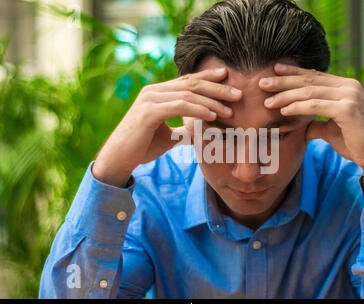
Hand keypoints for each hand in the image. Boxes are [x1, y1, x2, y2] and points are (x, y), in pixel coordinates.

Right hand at [92, 67, 241, 186]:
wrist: (119, 159)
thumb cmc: (142, 147)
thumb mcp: (168, 136)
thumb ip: (182, 129)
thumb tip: (197, 131)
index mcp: (157, 93)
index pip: (187, 80)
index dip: (208, 77)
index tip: (228, 77)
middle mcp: (153, 92)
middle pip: (191, 83)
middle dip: (217, 87)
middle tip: (238, 92)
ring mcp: (150, 100)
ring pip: (188, 94)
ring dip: (212, 101)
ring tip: (230, 109)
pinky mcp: (149, 112)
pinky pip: (180, 106)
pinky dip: (198, 110)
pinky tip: (213, 115)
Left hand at [259, 63, 363, 181]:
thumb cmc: (356, 144)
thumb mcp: (332, 129)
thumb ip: (317, 123)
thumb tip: (303, 127)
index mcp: (346, 87)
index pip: (315, 76)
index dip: (294, 72)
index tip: (275, 70)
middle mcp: (349, 86)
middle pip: (309, 81)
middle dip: (283, 81)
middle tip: (262, 82)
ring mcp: (349, 96)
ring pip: (309, 92)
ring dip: (285, 95)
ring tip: (267, 101)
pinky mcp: (347, 109)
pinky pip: (315, 106)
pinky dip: (297, 107)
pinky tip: (283, 110)